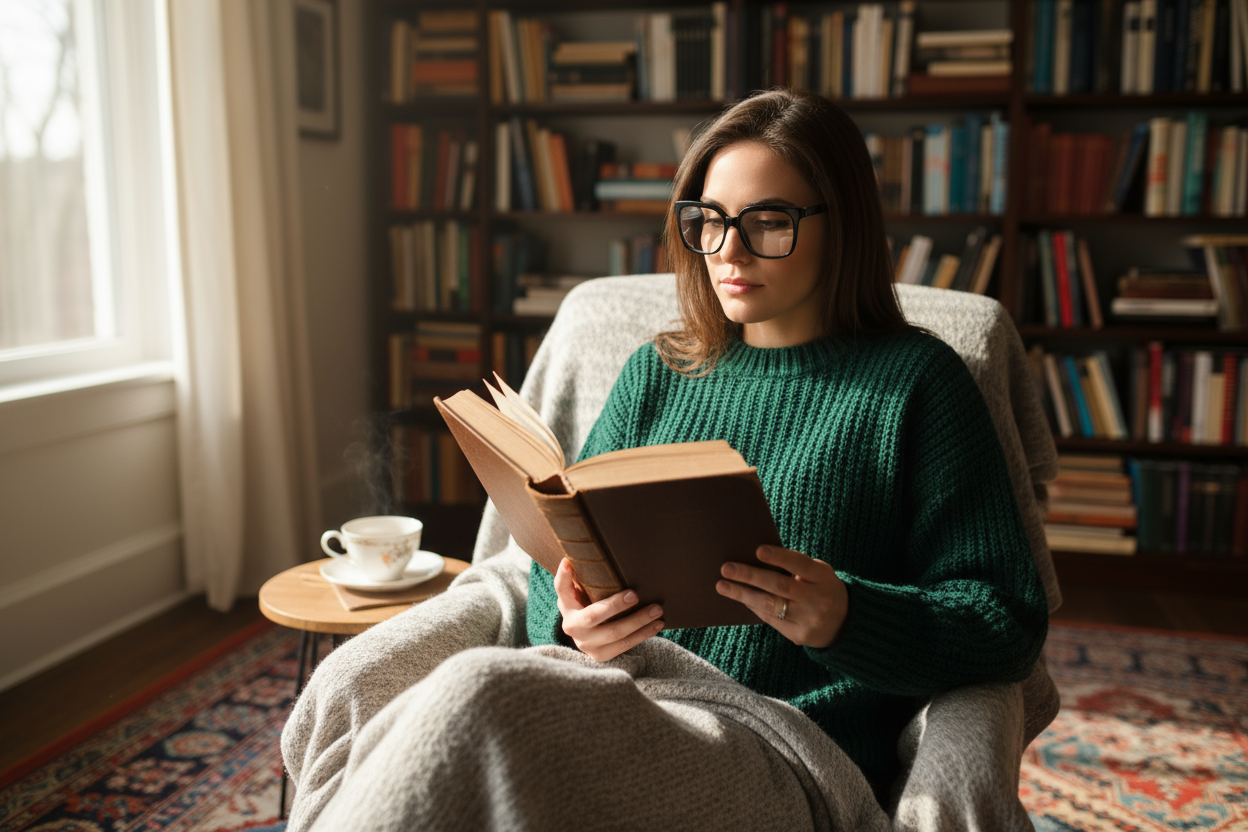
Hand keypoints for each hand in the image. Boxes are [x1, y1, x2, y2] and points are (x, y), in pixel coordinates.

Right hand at [554, 558, 664, 661]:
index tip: (568, 563)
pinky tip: (656, 625)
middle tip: (636, 594)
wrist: (587, 636)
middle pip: (594, 615)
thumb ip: (582, 577)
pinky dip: (643, 635)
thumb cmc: (588, 604)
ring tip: (656, 610)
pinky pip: (624, 646)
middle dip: (616, 605)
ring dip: (638, 621)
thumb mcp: (580, 591)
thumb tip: (577, 556)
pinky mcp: (600, 655)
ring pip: (615, 633)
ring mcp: (586, 644)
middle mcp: (572, 627)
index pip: (561, 589)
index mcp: (566, 606)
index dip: (564, 577)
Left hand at [716, 545, 847, 648]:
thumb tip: (756, 557)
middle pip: (779, 586)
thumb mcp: (819, 573)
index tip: (758, 550)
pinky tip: (739, 597)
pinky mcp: (798, 635)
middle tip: (726, 568)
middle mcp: (817, 600)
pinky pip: (770, 619)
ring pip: (770, 606)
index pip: (800, 564)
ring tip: (722, 586)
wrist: (845, 624)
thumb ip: (796, 565)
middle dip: (750, 576)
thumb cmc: (823, 588)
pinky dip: (753, 606)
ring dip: (743, 594)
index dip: (779, 557)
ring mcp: (808, 620)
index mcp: (823, 578)